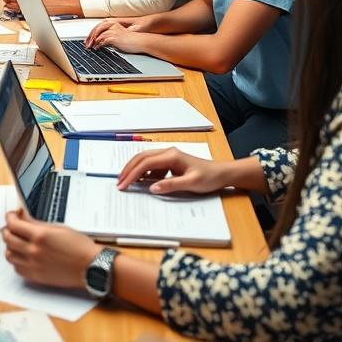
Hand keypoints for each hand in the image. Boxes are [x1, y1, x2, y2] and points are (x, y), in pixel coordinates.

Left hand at [1, 208, 97, 289]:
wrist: (90, 266)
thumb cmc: (79, 246)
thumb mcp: (58, 228)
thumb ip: (37, 224)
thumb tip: (24, 219)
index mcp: (40, 235)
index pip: (13, 224)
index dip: (10, 217)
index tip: (12, 215)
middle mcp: (33, 251)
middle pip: (7, 239)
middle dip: (7, 229)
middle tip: (12, 227)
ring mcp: (33, 265)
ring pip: (9, 254)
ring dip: (10, 246)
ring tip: (17, 242)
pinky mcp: (36, 277)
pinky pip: (17, 268)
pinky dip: (16, 260)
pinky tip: (23, 255)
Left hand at [90, 26, 147, 53]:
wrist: (139, 41)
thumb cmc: (131, 40)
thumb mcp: (118, 36)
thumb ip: (110, 36)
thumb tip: (100, 42)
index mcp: (113, 23)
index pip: (98, 27)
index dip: (91, 33)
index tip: (87, 39)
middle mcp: (112, 26)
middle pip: (96, 29)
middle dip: (90, 37)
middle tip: (86, 44)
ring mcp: (113, 31)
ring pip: (98, 35)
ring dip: (93, 42)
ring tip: (90, 47)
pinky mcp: (114, 37)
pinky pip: (103, 40)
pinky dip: (99, 44)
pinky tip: (97, 48)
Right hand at [117, 148, 232, 194]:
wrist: (221, 173)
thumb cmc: (209, 177)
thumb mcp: (191, 183)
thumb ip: (170, 185)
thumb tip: (152, 188)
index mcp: (171, 156)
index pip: (146, 163)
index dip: (133, 174)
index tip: (124, 185)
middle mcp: (168, 153)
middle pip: (141, 158)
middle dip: (128, 170)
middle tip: (119, 182)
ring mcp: (168, 157)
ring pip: (145, 160)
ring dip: (134, 170)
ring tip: (126, 182)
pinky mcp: (170, 162)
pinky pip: (152, 166)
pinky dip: (144, 172)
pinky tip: (142, 181)